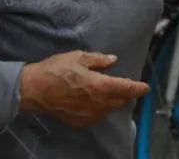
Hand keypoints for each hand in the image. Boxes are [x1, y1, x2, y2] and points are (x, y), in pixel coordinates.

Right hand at [19, 51, 148, 127]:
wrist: (33, 89)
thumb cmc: (56, 70)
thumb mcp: (78, 57)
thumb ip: (98, 60)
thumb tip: (113, 61)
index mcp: (100, 86)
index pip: (126, 88)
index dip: (138, 88)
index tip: (145, 87)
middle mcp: (97, 103)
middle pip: (120, 102)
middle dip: (127, 95)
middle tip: (129, 88)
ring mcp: (87, 114)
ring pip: (109, 110)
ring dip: (114, 103)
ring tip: (113, 94)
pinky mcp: (78, 121)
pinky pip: (96, 117)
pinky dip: (101, 110)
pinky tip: (97, 104)